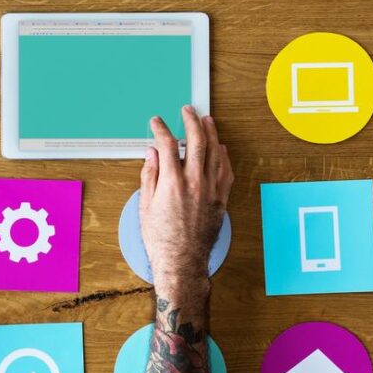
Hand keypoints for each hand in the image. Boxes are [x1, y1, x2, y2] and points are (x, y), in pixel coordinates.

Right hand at [139, 107, 233, 288]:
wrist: (182, 261)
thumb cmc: (161, 238)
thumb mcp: (145, 205)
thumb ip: (150, 175)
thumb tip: (152, 154)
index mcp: (172, 183)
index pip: (167, 145)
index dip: (161, 129)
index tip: (157, 122)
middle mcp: (194, 182)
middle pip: (196, 141)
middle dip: (191, 121)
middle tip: (187, 110)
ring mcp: (210, 190)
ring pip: (215, 152)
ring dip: (211, 132)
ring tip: (207, 120)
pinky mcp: (220, 199)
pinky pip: (226, 171)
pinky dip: (224, 156)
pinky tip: (221, 148)